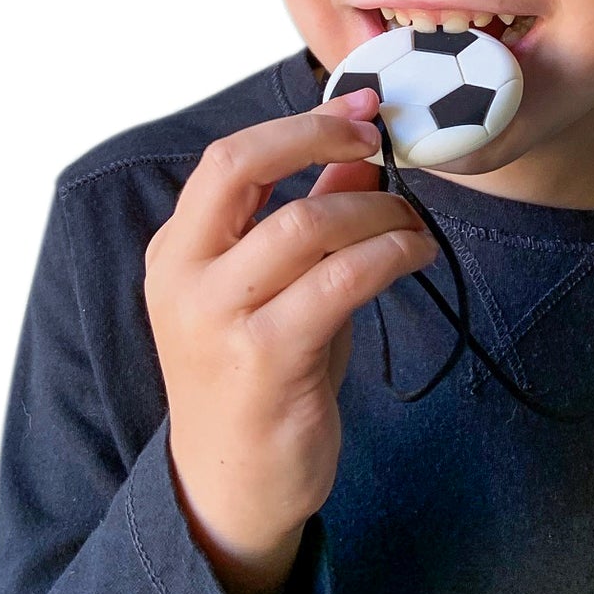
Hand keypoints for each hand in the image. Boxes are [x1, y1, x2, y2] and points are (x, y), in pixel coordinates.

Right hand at [143, 89, 437, 593]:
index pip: (228, 159)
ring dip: (376, 211)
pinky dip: (390, 253)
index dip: (298, 122)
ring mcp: (219, 319)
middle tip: (380, 140)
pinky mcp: (266, 360)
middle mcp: (185, 278)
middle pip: (244, 167)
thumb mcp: (277, 291)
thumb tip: (357, 155)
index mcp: (177, 252)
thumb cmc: (259, 381)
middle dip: (320, 136)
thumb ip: (308, 221)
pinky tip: (416, 253)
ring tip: (413, 222)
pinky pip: (340, 281)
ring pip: (306, 224)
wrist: (232, 486)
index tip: (358, 106)